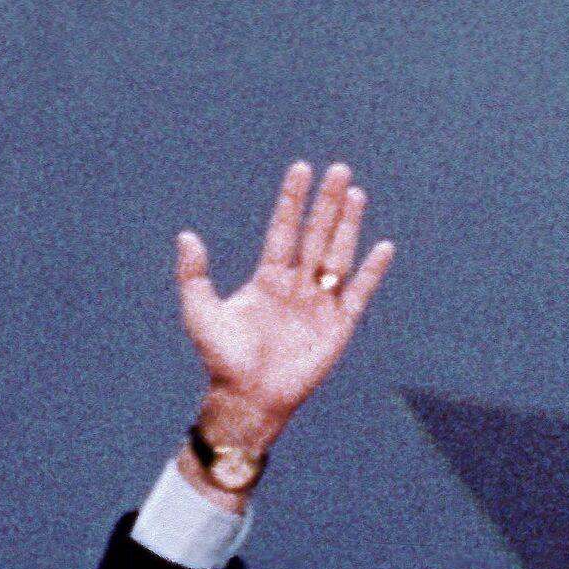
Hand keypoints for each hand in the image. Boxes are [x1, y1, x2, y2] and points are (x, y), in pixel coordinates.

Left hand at [175, 160, 393, 453]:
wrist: (246, 398)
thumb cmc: (221, 359)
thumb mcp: (200, 313)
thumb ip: (193, 275)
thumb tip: (186, 236)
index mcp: (267, 279)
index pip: (283, 231)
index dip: (291, 201)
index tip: (300, 169)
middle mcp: (295, 286)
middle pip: (315, 235)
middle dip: (326, 203)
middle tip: (338, 169)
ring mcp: (318, 304)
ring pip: (337, 255)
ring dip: (347, 225)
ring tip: (355, 193)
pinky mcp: (338, 326)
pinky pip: (357, 293)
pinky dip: (370, 272)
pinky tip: (382, 247)